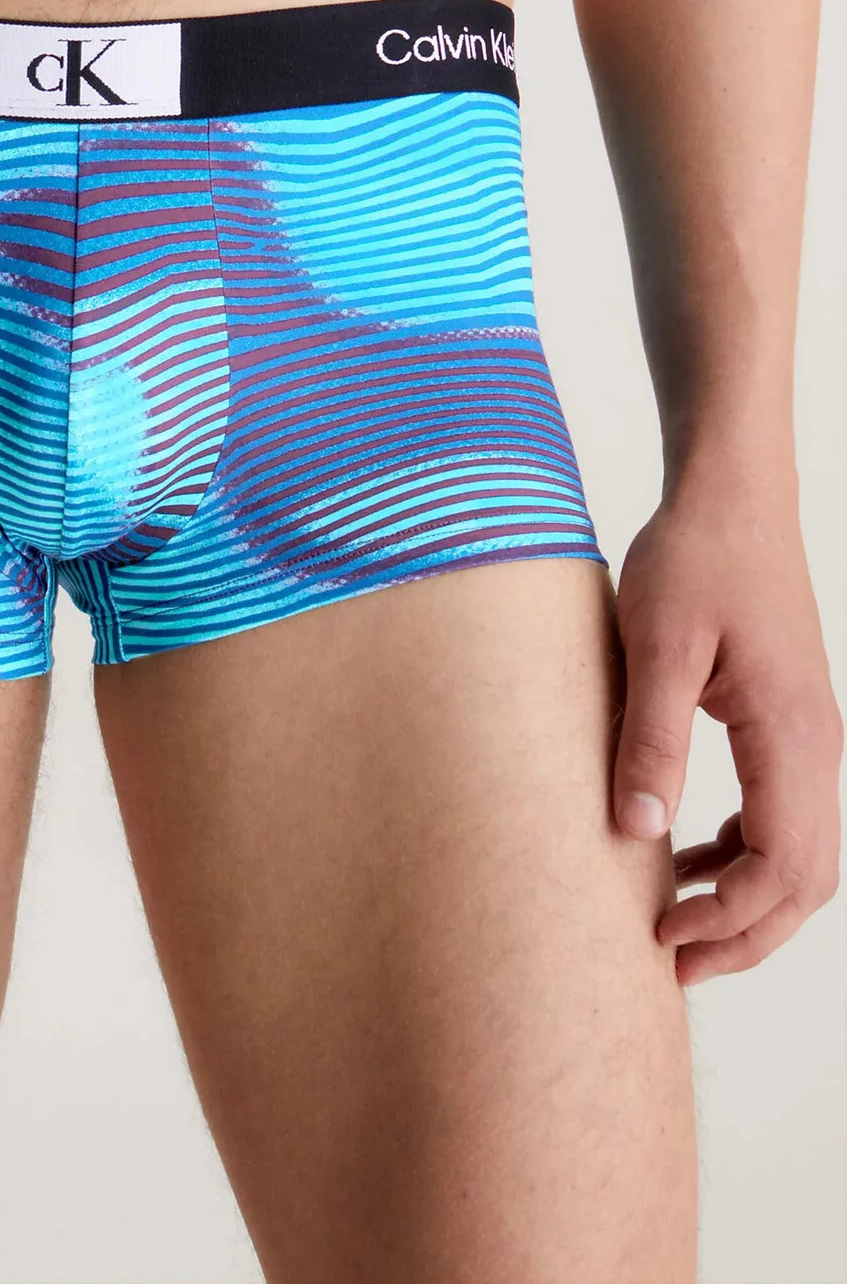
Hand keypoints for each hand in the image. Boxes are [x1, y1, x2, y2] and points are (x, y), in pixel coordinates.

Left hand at [612, 479, 841, 982]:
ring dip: (746, 899)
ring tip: (674, 922)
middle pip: (806, 880)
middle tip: (670, 962)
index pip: (783, 867)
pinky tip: (687, 852)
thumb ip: (651, 738)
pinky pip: (783, 813)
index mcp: (792, 736)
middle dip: (745, 933)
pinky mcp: (790, 723)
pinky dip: (744, 852)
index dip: (728, 919)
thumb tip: (639, 832)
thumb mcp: (656, 646)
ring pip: (800, 853)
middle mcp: (818, 747)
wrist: (732, 496)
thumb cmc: (695, 558)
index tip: (660, 935)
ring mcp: (811, 737)